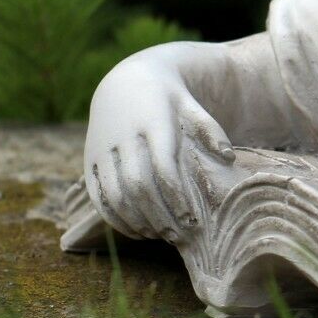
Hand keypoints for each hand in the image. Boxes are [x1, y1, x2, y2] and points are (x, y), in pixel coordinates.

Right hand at [82, 51, 235, 243]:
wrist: (124, 81)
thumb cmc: (167, 98)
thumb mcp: (191, 104)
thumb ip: (210, 129)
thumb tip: (229, 158)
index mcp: (152, 124)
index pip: (163, 168)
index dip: (176, 197)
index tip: (192, 219)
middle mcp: (124, 139)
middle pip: (138, 186)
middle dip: (158, 215)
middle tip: (178, 235)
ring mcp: (102, 150)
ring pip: (114, 194)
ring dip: (136, 220)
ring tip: (159, 235)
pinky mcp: (89, 160)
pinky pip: (97, 195)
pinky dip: (113, 218)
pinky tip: (135, 231)